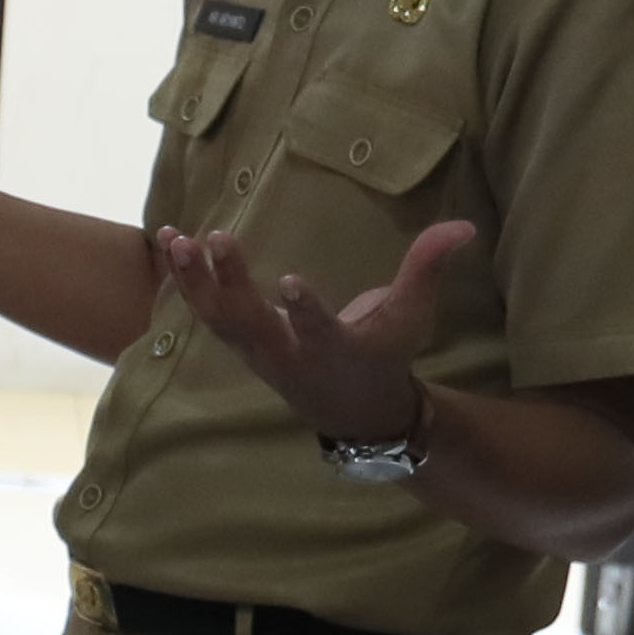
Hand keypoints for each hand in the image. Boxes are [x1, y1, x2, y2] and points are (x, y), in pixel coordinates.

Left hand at [152, 215, 470, 448]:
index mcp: (335, 350)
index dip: (307, 311)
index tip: (291, 282)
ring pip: (218, 317)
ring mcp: (256, 351)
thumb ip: (429, 267)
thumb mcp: (413, 316)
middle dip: (232, 283)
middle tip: (216, 239)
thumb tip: (464, 224)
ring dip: (192, 279)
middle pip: (253, 322)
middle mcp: (288, 355)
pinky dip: (184, 279)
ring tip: (174, 239)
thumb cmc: (386, 355)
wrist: (351, 410)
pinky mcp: (237, 342)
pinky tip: (169, 241)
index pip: (321, 331)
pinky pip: (205, 310)